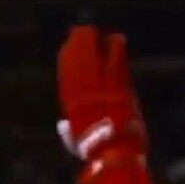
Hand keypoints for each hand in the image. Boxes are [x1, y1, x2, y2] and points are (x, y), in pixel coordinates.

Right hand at [55, 26, 146, 181]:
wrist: (115, 152)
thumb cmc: (94, 151)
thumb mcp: (75, 140)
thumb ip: (69, 130)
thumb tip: (63, 125)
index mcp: (73, 105)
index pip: (68, 76)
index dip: (67, 60)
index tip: (66, 47)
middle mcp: (86, 93)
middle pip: (81, 64)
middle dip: (80, 46)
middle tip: (81, 30)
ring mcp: (103, 89)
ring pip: (98, 60)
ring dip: (97, 44)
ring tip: (97, 32)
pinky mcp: (121, 88)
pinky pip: (117, 65)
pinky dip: (116, 52)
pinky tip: (116, 40)